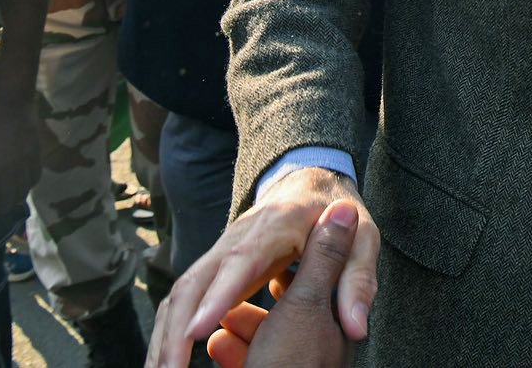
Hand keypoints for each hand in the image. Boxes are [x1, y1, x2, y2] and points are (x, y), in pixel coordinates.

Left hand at [0, 86, 39, 219]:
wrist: (8, 101)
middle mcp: (5, 170)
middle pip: (6, 199)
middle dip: (1, 209)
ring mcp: (22, 163)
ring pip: (22, 191)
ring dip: (16, 200)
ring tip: (12, 202)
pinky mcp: (35, 154)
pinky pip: (35, 176)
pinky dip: (30, 184)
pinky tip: (26, 185)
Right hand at [149, 167, 378, 367]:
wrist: (309, 181)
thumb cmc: (338, 212)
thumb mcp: (363, 238)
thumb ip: (357, 280)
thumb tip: (357, 327)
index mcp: (276, 226)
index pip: (241, 261)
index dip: (218, 296)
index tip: (197, 329)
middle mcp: (238, 237)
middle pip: (195, 281)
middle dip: (178, 328)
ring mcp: (222, 252)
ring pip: (182, 294)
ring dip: (168, 336)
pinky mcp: (216, 267)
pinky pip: (186, 300)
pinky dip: (173, 332)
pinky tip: (171, 362)